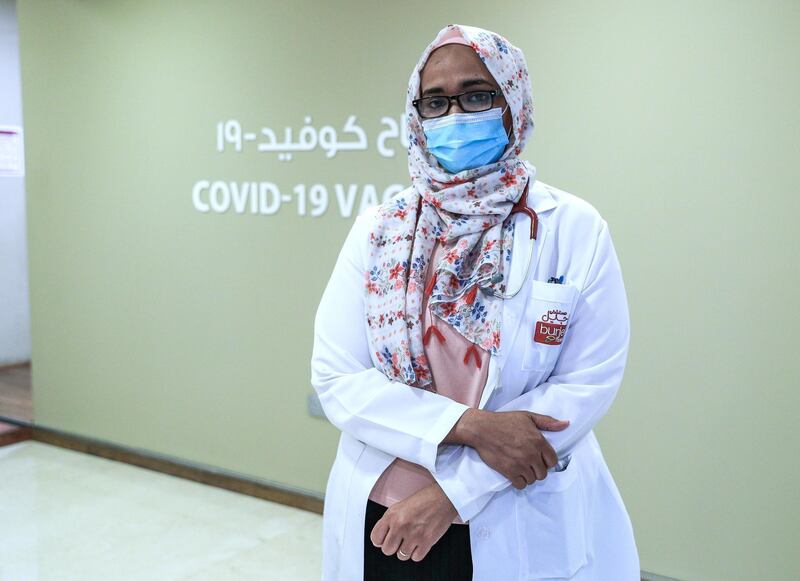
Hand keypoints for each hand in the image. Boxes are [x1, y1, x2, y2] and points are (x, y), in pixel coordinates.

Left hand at [369, 482, 456, 561]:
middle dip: (393, 547)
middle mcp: (400, 525)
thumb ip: (389, 521)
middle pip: (387, 550)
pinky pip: (415, 558)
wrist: (443, 497)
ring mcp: (413, 535)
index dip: (380, 540)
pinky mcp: (426, 541)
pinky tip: (420, 543)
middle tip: (400, 541)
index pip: (376, 538)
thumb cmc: (424, 499)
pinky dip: (417, 553)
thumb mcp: (400, 506)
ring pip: (401, 556)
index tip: (385, 539)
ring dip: (406, 550)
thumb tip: (381, 539)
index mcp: (392, 515)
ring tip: (412, 540)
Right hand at [447, 408, 569, 488]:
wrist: (481, 428)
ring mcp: (520, 464)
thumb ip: (548, 422)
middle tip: (529, 463)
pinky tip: (515, 474)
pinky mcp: (508, 471)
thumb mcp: (527, 416)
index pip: (552, 461)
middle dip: (537, 469)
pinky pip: (520, 485)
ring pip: (532, 480)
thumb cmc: (504, 421)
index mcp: (538, 441)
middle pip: (543, 473)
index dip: (547, 461)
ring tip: (521, 467)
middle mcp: (531, 454)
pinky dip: (519, 482)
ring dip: (528, 476)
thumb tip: (566, 424)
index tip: (539, 458)